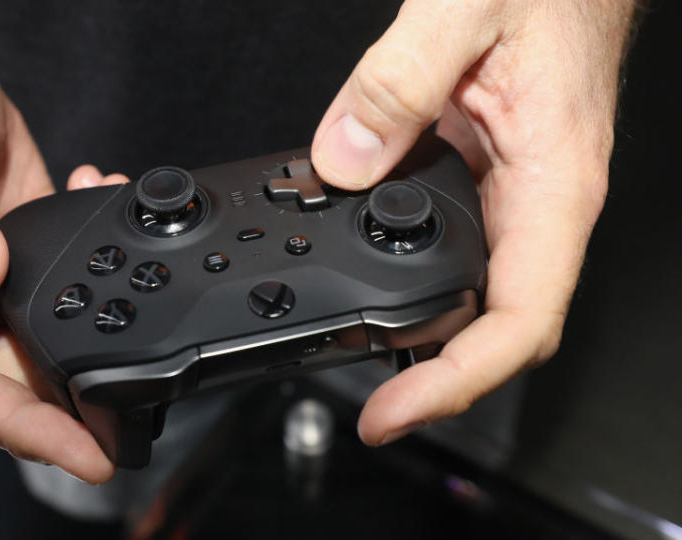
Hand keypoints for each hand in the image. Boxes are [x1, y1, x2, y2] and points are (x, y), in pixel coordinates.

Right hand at [0, 27, 125, 482]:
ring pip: (48, 344)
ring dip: (102, 343)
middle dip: (74, 416)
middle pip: (11, 385)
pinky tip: (117, 220)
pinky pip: (69, 287)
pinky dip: (107, 270)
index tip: (80, 451)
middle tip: (136, 425)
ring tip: (152, 331)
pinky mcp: (27, 253)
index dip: (18, 429)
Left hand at [311, 1, 636, 444]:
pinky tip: (365, 273)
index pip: (521, 320)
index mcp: (553, 181)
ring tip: (356, 349)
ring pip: (474, 293)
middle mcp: (539, 202)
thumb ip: (396, 85)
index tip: (394, 411)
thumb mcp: (463, 9)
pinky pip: (453, 245)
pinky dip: (408, 274)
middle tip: (365, 398)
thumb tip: (340, 161)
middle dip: (433, 374)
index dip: (457, 381)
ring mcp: (513, 195)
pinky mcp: (486, 177)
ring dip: (421, 333)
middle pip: (497, 327)